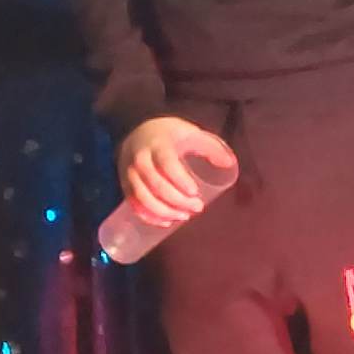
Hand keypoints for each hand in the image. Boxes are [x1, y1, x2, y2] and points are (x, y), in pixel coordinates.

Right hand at [116, 117, 235, 229]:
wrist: (138, 131)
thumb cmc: (170, 135)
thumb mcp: (190, 133)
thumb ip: (209, 147)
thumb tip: (229, 163)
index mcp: (159, 144)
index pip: (167, 164)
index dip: (180, 180)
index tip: (195, 192)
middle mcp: (141, 159)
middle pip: (156, 184)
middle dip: (177, 200)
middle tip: (197, 207)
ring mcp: (130, 173)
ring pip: (143, 197)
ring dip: (164, 211)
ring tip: (184, 216)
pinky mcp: (125, 184)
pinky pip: (133, 204)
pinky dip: (148, 216)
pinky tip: (165, 222)